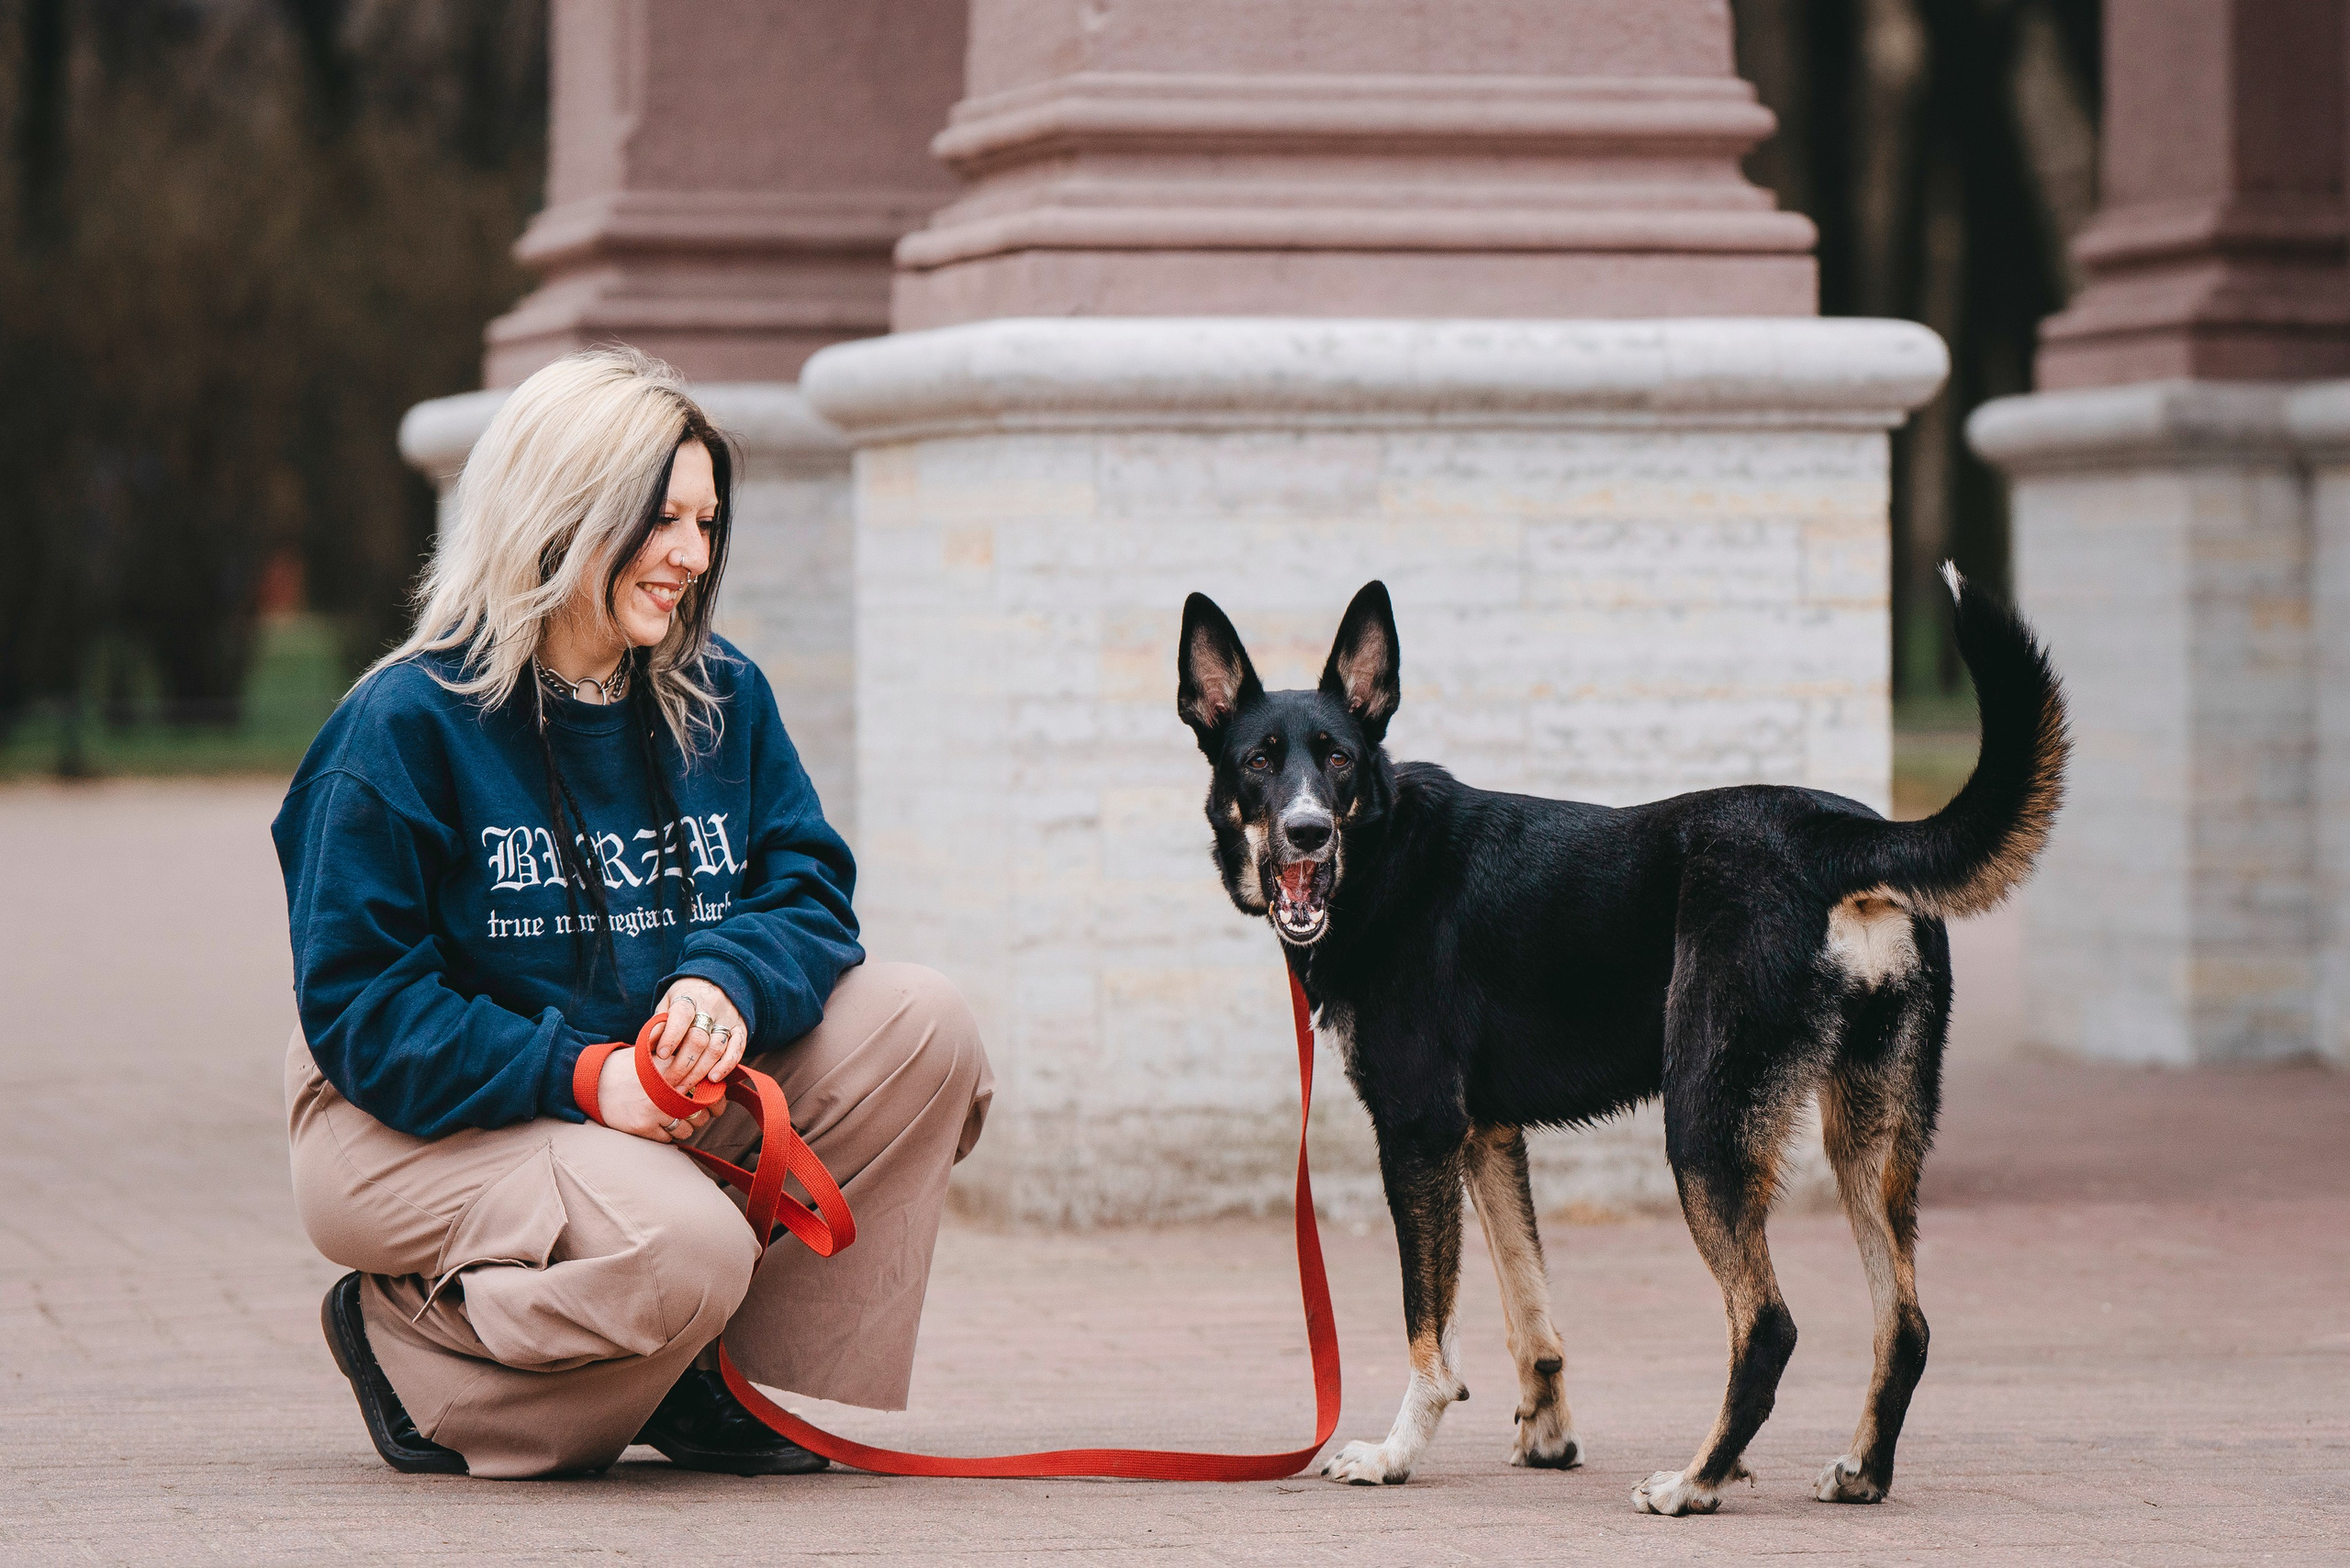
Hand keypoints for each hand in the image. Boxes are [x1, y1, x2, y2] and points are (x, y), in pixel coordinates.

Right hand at [596, 1048, 714, 1143]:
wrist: (596, 1081)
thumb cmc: (632, 1069)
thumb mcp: (658, 1055)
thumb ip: (685, 1062)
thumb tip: (714, 1076)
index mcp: (675, 1067)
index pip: (709, 1089)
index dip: (715, 1098)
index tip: (714, 1103)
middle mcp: (667, 1088)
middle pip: (701, 1113)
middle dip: (699, 1115)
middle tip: (691, 1112)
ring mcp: (655, 1109)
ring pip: (687, 1130)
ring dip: (684, 1127)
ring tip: (672, 1117)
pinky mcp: (643, 1126)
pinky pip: (667, 1138)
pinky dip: (665, 1134)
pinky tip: (656, 1123)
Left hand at [651, 979, 748, 1097]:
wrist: (718, 983)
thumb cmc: (685, 998)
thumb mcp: (668, 1001)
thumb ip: (659, 1022)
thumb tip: (647, 1046)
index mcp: (690, 997)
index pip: (682, 1016)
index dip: (671, 1036)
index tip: (661, 1055)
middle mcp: (712, 1007)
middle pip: (698, 1039)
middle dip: (682, 1065)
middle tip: (668, 1084)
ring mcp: (729, 1018)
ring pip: (716, 1048)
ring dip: (699, 1072)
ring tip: (684, 1089)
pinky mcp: (741, 1029)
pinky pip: (737, 1049)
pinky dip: (726, 1066)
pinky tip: (713, 1079)